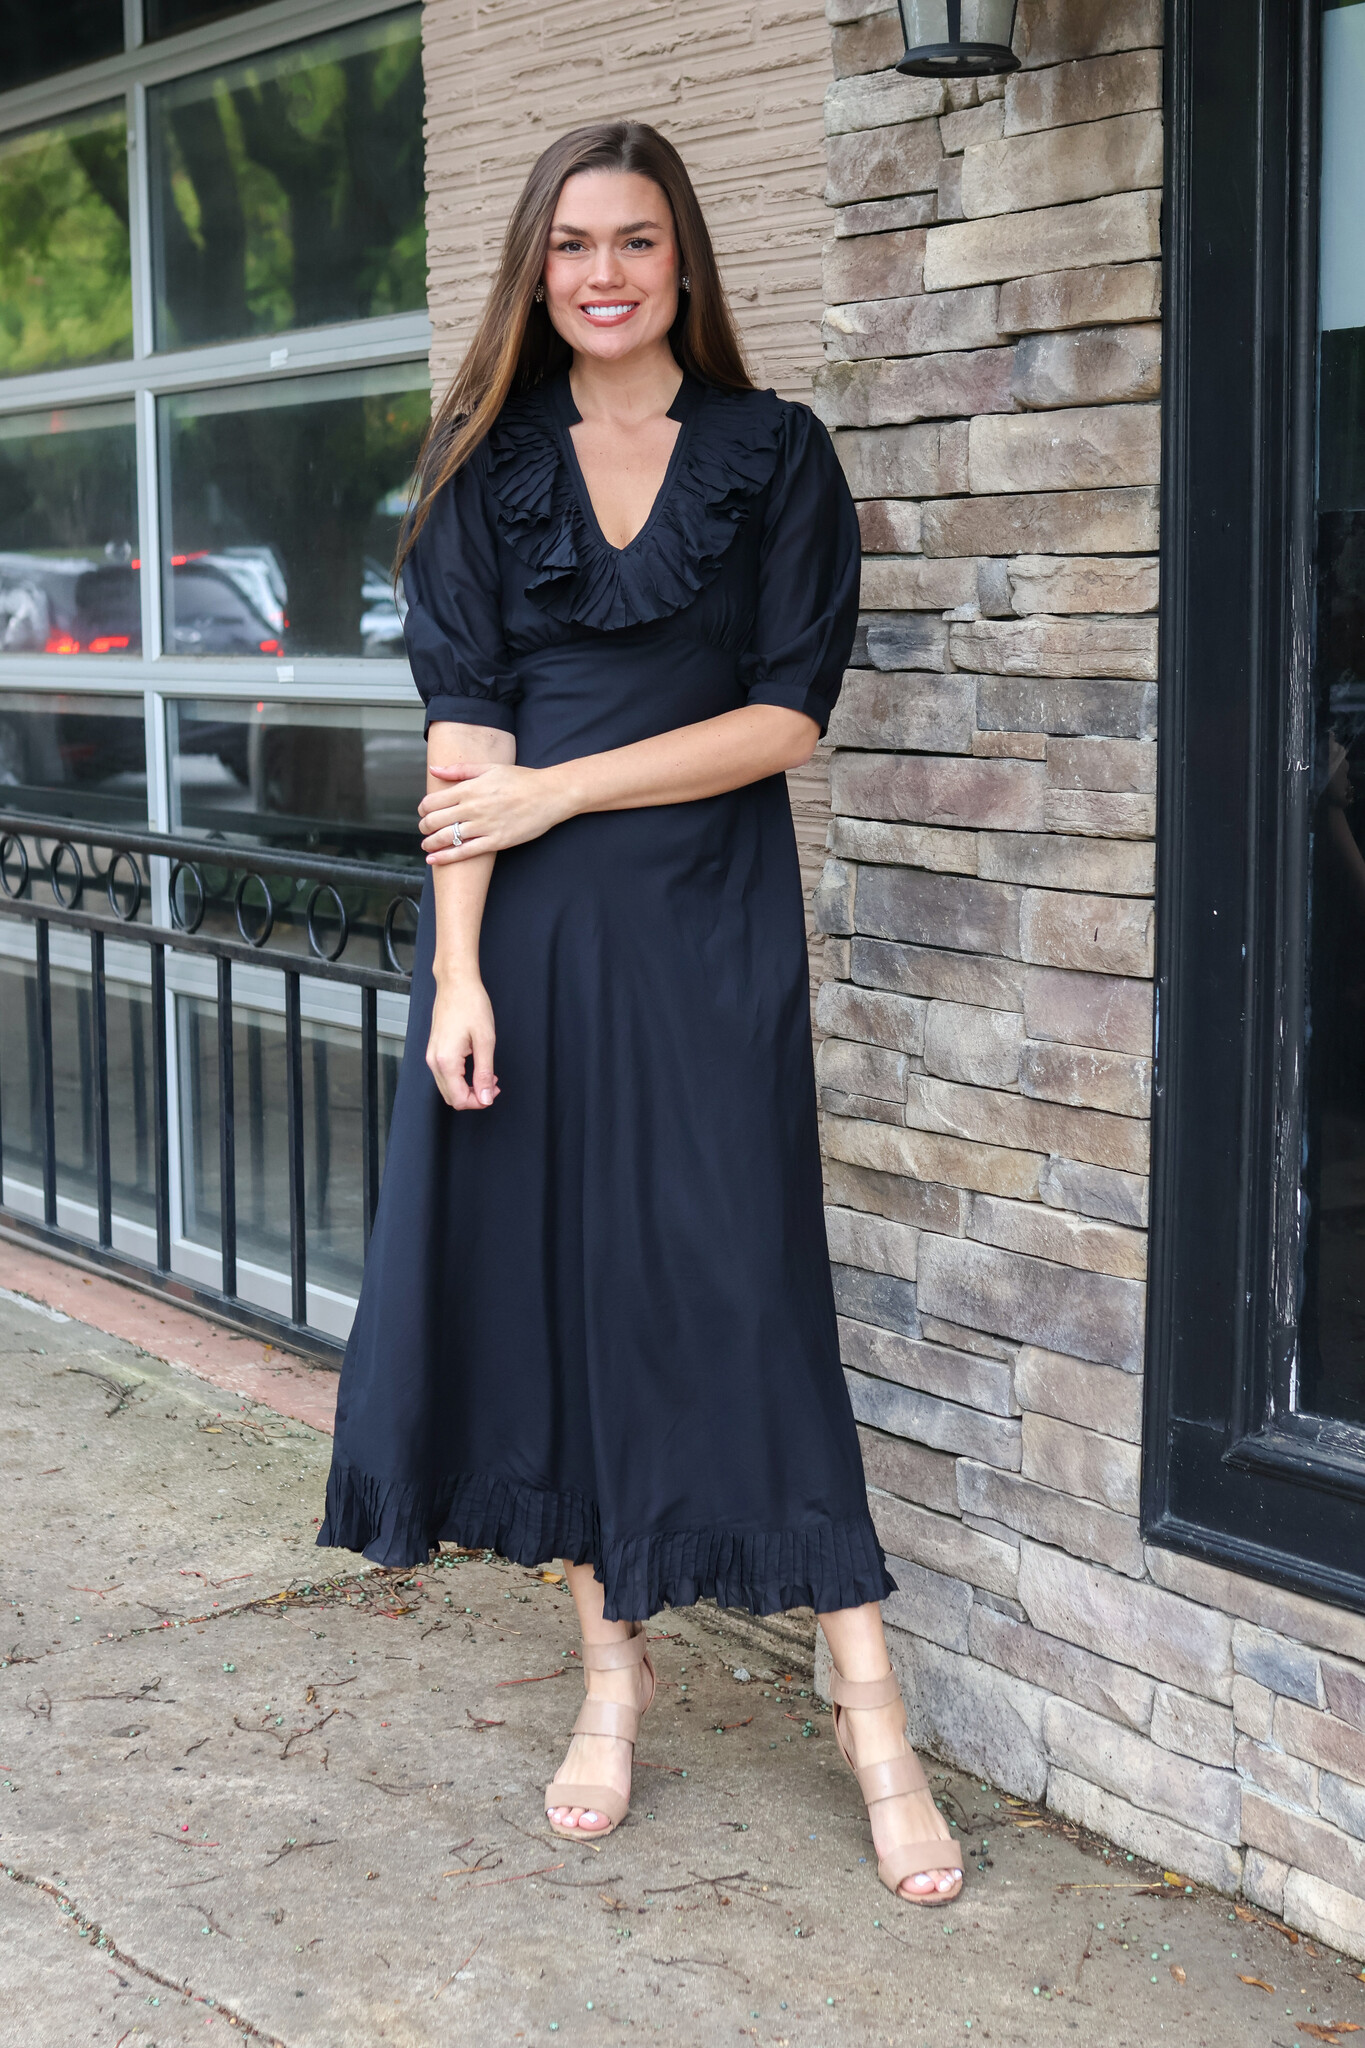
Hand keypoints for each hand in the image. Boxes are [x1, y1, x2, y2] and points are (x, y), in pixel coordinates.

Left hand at [419, 761, 572, 862]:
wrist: (549, 795)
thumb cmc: (522, 779)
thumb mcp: (490, 767)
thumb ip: (460, 770)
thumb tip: (434, 770)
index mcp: (469, 788)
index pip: (433, 801)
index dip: (423, 808)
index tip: (423, 811)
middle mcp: (473, 807)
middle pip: (435, 821)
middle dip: (424, 827)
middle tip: (424, 829)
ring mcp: (484, 826)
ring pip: (447, 837)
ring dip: (431, 843)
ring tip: (427, 845)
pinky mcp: (495, 841)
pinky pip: (464, 852)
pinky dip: (446, 857)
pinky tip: (434, 859)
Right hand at [427, 975, 499, 1109]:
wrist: (456, 983)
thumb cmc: (471, 1005)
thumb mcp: (485, 1040)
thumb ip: (485, 1072)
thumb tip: (485, 1098)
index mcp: (446, 1061)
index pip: (459, 1099)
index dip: (478, 1101)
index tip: (494, 1091)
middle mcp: (434, 1061)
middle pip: (451, 1097)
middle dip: (474, 1096)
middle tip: (493, 1083)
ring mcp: (431, 1056)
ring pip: (447, 1088)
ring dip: (467, 1088)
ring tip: (488, 1074)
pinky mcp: (434, 1050)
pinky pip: (445, 1075)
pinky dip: (460, 1078)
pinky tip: (475, 1066)